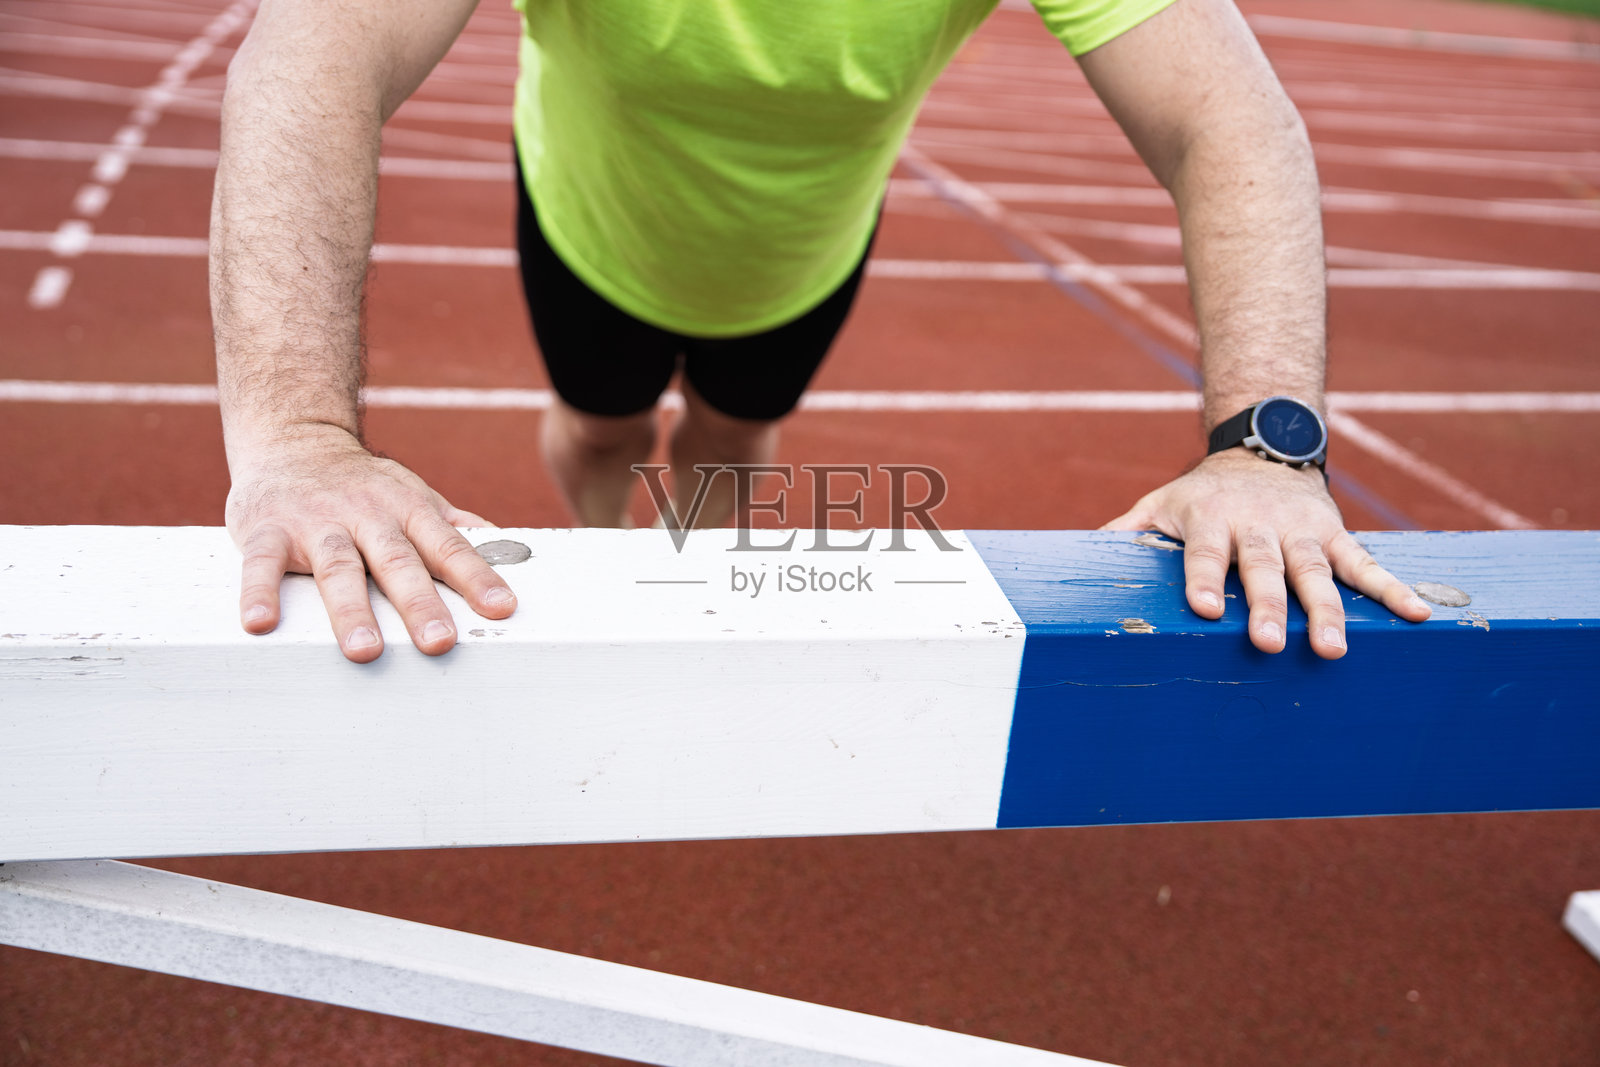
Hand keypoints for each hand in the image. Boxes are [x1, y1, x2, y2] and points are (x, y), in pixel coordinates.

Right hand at [225, 425, 516, 661]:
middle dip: (419, 603)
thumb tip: (512, 549)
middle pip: (397, 562)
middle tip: (439, 643)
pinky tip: (261, 622)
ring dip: (351, 610)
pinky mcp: (267, 530)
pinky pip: (262, 563)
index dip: (476, 577)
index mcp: (408, 510)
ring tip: (365, 650)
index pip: (448, 547)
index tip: (501, 608)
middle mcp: (366, 515)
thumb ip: (457, 528)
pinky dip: (259, 592)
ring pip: (337, 567)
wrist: (293, 439)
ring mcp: (316, 523)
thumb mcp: (415, 497)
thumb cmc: (364, 485)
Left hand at [1101, 449, 1431, 658]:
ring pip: (1316, 573)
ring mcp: (1301, 532)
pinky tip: (1419, 616)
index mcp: (1210, 521)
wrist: (1262, 446)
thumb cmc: (1201, 495)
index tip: (1203, 609)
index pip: (1203, 553)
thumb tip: (1078, 558)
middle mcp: (1257, 526)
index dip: (1203, 578)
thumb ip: (1126, 533)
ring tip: (1332, 649)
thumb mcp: (1159, 504)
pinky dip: (1394, 589)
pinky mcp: (1334, 535)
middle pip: (1263, 569)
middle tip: (1265, 643)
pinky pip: (1367, 564)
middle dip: (1266, 605)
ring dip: (1327, 611)